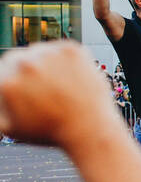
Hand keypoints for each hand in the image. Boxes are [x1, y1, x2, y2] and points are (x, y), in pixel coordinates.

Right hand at [0, 42, 120, 150]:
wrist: (90, 129)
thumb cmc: (50, 132)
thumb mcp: (9, 128)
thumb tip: (0, 92)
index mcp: (7, 82)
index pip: (1, 70)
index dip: (13, 80)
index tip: (26, 90)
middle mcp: (25, 64)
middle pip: (16, 58)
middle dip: (25, 72)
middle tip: (42, 87)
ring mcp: (49, 54)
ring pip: (39, 52)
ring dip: (44, 63)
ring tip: (58, 86)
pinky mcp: (70, 50)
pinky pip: (61, 49)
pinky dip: (65, 60)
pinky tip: (70, 78)